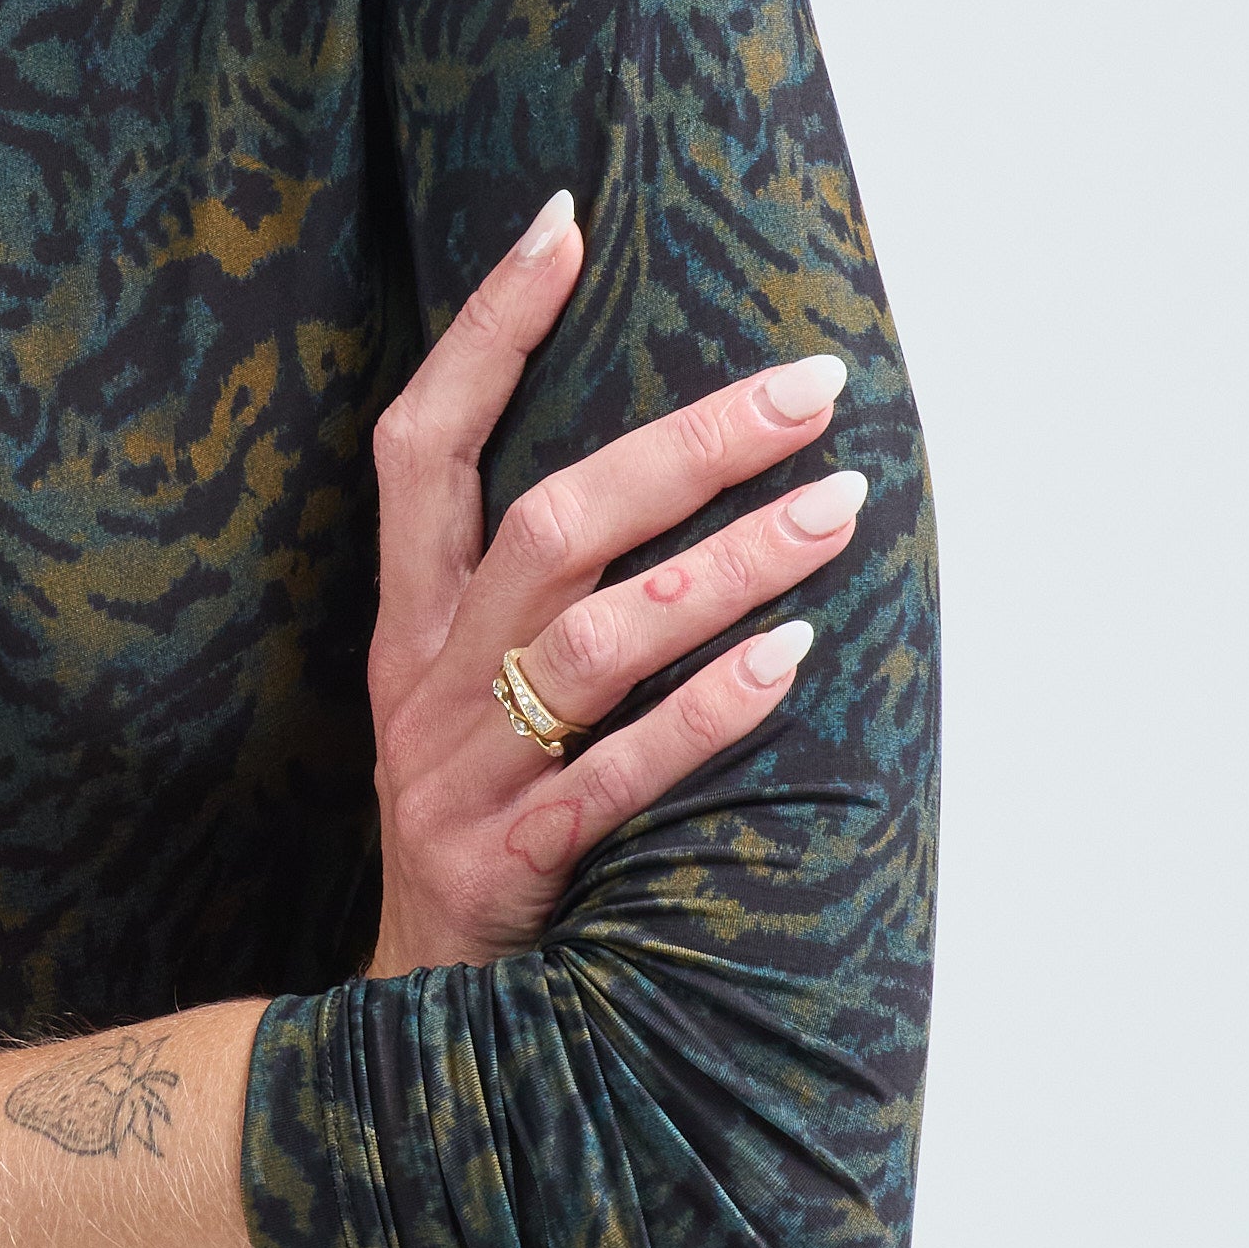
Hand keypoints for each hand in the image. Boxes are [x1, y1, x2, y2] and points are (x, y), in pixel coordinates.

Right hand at [364, 193, 865, 972]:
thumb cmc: (475, 827)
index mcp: (409, 621)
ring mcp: (463, 772)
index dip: (484, 332)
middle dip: (686, 444)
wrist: (411, 1024)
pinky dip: (709, 710)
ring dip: (728, 564)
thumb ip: (526, 595)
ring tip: (839, 509)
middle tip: (809, 388)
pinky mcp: (509, 863)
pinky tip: (794, 659)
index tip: (561, 223)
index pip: (420, 440)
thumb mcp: (458, 699)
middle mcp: (427, 677)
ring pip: (598, 636)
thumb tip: (661, 462)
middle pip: (551, 522)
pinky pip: (620, 773)